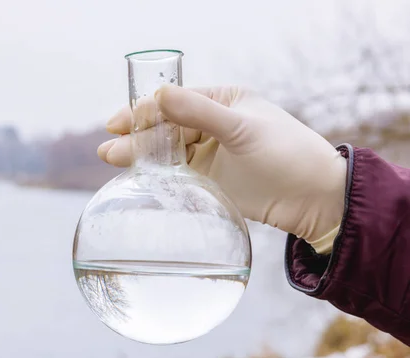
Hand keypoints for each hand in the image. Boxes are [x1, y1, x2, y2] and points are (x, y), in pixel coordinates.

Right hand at [98, 85, 346, 253]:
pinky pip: (175, 172)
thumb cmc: (286, 154)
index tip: (119, 123)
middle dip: (137, 136)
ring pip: (166, 150)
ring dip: (140, 155)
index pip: (175, 102)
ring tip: (111, 160)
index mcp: (221, 101)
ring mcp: (208, 152)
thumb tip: (159, 94)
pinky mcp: (207, 179)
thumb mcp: (243, 129)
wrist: (312, 199)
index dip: (145, 111)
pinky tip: (136, 175)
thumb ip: (199, 113)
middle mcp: (211, 124)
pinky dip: (155, 173)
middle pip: (165, 127)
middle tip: (109, 149)